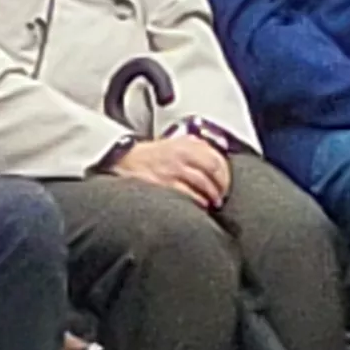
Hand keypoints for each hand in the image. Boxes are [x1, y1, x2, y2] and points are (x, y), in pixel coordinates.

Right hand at [110, 133, 231, 206]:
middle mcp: (181, 154)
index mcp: (186, 144)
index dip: (225, 173)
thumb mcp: (175, 143)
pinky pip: (188, 195)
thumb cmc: (150, 155)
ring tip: (212, 203)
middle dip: (221, 186)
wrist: (123, 160)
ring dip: (211, 196)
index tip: (226, 183)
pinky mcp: (163, 183)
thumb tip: (222, 151)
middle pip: (213, 170)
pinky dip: (197, 202)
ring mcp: (172, 169)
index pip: (216, 157)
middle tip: (222, 195)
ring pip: (203, 183)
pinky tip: (199, 206)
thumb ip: (197, 147)